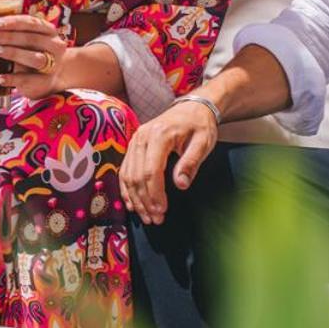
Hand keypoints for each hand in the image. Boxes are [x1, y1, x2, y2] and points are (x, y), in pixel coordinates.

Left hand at [0, 13, 70, 100]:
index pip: (32, 23)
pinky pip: (29, 80)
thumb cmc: (37, 52)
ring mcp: (53, 65)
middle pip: (31, 39)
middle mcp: (55, 46)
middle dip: (7, 36)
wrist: (56, 76)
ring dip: (11, 53)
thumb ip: (17, 33)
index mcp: (50, 31)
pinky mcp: (45, 82)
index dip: (12, 22)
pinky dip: (12, 79)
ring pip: (35, 58)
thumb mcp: (32, 39)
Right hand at [120, 99, 218, 223]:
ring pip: (128, 175)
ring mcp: (135, 141)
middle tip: (155, 219)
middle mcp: (141, 137)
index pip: (151, 170)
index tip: (162, 211)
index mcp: (159, 135)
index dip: (155, 193)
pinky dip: (127, 189)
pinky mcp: (133, 146)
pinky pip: (125, 170)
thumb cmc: (199, 125)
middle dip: (145, 201)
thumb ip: (191, 163)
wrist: (192, 108)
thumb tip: (181, 185)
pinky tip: (133, 204)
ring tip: (146, 216)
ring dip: (136, 199)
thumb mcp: (203, 142)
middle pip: (137, 176)